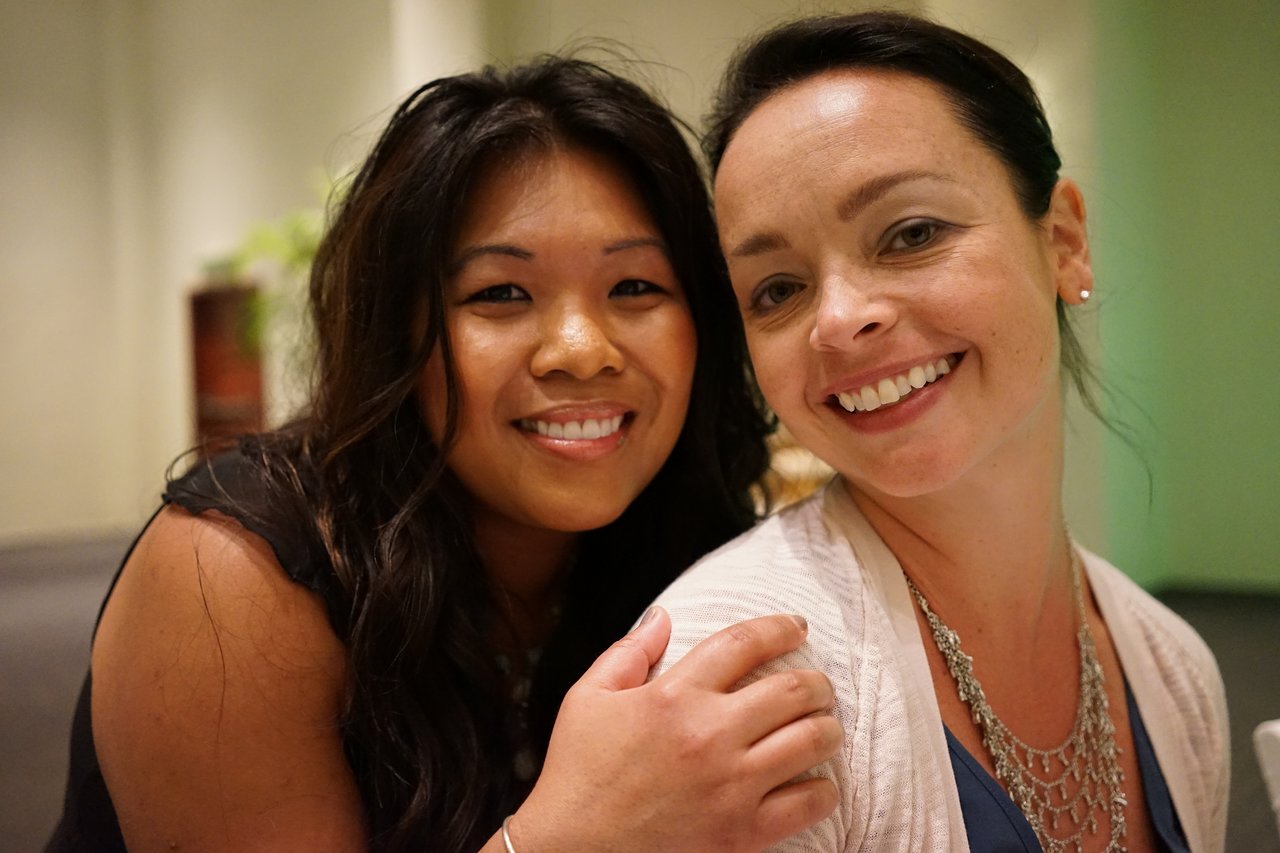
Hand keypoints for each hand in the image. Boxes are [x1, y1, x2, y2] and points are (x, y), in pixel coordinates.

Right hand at [508, 608, 839, 851]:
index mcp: (673, 696)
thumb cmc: (578, 775)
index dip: (779, 628)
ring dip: (827, 728)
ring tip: (825, 727)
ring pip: (811, 741)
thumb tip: (663, 617)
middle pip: (793, 689)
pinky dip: (823, 789)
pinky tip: (817, 782)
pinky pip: (808, 803)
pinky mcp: (742, 832)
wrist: (573, 852)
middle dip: (816, 681)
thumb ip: (628, 653)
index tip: (796, 627)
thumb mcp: (587, 699)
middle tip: (818, 685)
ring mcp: (731, 785)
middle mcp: (709, 735)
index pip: (743, 644)